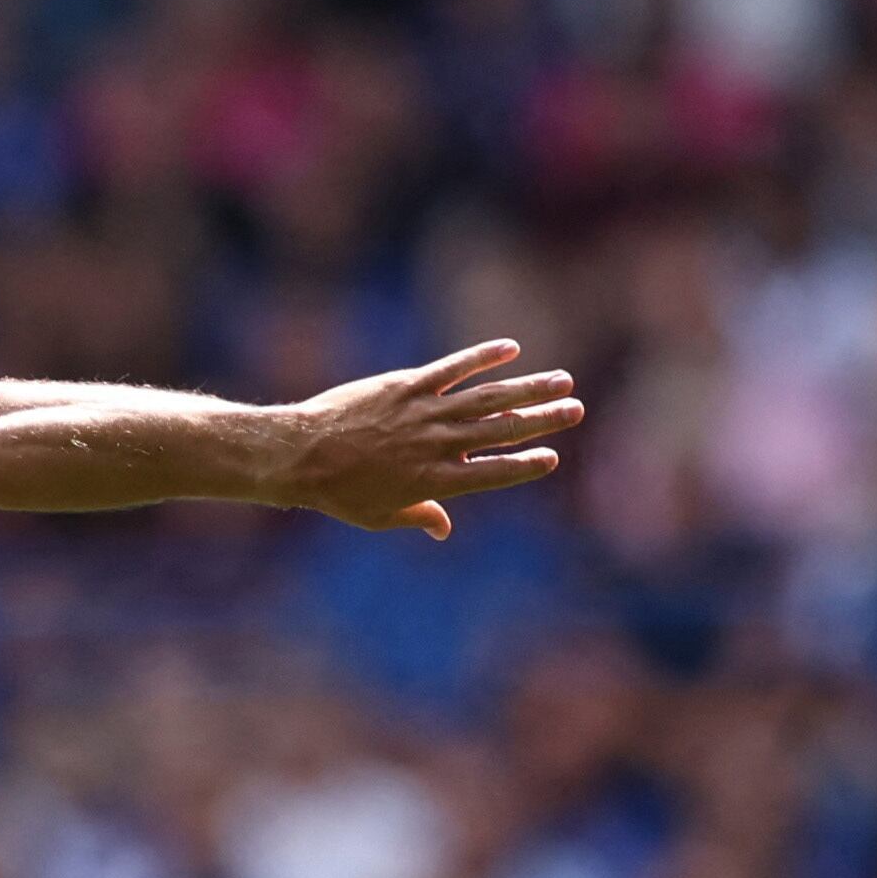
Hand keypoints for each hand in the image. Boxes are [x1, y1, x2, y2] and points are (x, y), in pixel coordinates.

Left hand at [279, 341, 581, 539]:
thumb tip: (444, 528)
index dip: (524, 465)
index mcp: (434, 482)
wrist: (300, 455)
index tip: (552, 456)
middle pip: (500, 431)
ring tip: (562, 380)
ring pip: (487, 398)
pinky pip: (452, 368)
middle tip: (576, 410)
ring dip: (527, 388)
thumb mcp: (378, 515)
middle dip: (542, 421)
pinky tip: (510, 349)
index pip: (492, 473)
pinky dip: (482, 357)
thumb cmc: (337, 492)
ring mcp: (424, 413)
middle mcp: (436, 446)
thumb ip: (417, 516)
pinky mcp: (407, 386)